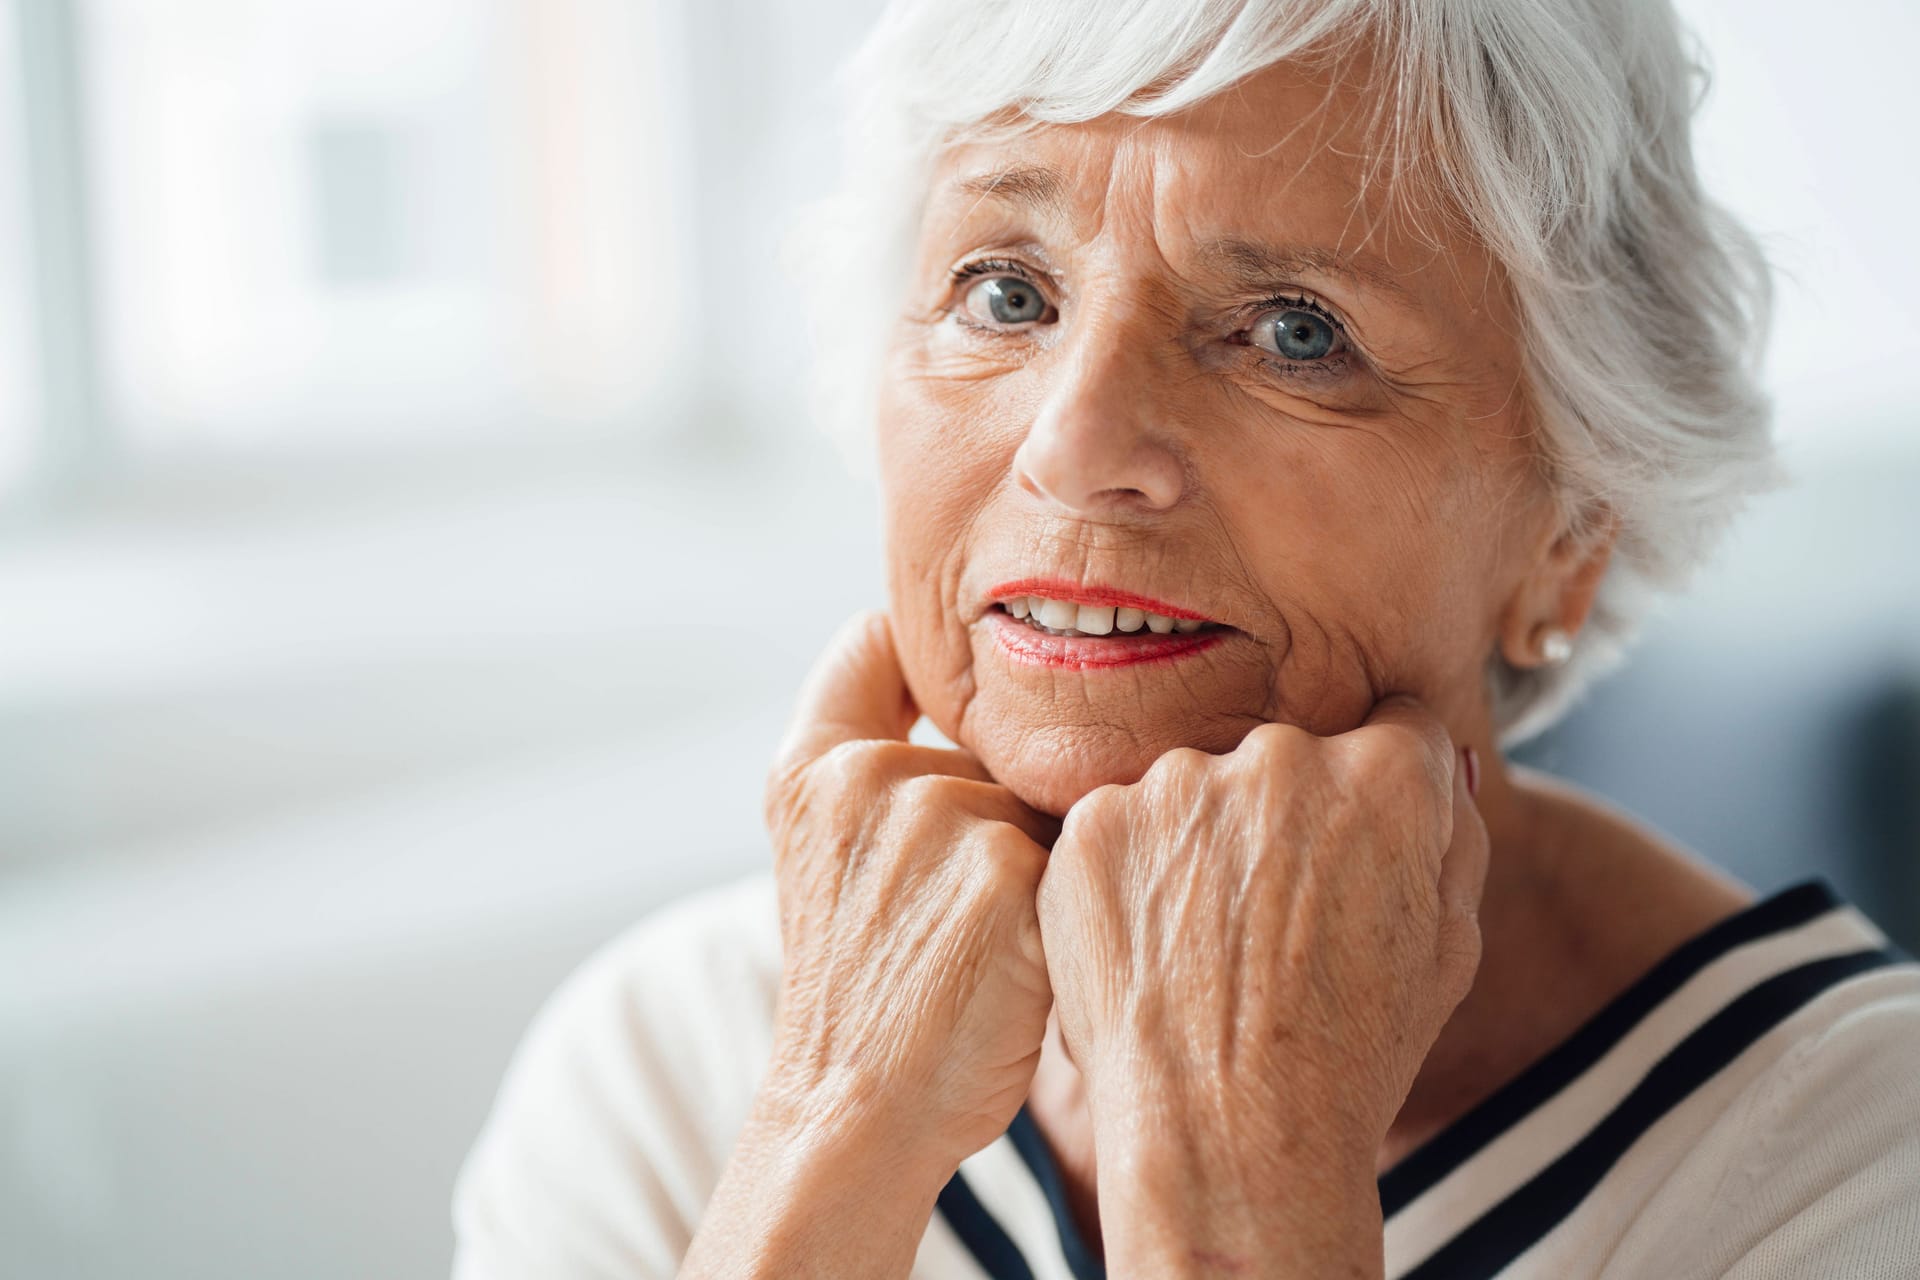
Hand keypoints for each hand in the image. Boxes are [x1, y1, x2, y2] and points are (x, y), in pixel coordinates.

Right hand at [759, 610, 1059, 1173]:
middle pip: (989, 749)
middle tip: (958, 915)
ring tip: (993, 944)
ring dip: (1041, 861)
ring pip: (1041, 799)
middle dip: (997, 814)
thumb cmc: (863, 989)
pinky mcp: (1012, 872)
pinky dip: (1071, 903)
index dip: (918, 669)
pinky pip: (1079, 854)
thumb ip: (865, 754)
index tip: (941, 715)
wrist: (860, 1111)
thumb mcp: (823, 856)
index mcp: (814, 767)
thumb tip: (948, 675)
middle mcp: (870, 775)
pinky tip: (1030, 958)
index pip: (874, 647)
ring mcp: (943, 818)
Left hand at [1036, 696, 1488, 1272]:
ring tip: (1206, 947)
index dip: (1381, 790)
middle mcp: (1282, 754)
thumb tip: (1431, 759)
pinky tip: (1151, 948)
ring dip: (1200, 841)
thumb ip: (1452, 832)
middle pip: (1287, 756)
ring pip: (1195, 787)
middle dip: (1286, 816)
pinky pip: (1120, 824)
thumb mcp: (1451, 947)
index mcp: (1388, 774)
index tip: (1355, 847)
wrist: (1225, 1135)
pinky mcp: (1094, 822)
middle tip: (1273, 921)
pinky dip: (1130, 874)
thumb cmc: (1352, 1055)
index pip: (1394, 726)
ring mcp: (1177, 783)